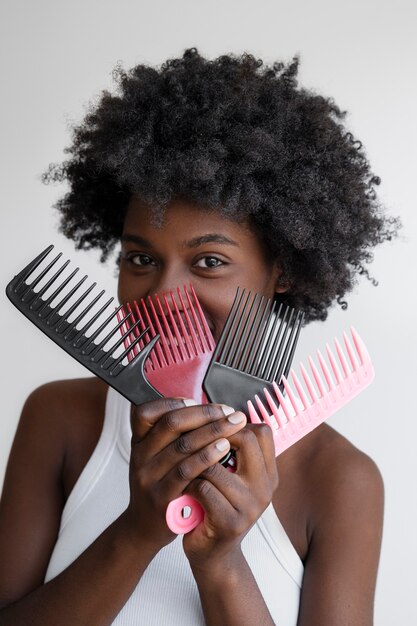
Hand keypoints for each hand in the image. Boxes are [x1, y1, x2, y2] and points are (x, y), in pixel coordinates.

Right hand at [122, 398, 247, 551]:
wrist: (143, 528)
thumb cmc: (158, 485)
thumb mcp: (155, 456)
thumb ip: (172, 434)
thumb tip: (205, 408)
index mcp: (138, 442)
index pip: (146, 411)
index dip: (172, 402)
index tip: (197, 400)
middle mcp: (140, 457)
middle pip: (171, 424)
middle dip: (204, 413)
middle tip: (229, 412)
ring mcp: (149, 477)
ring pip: (182, 446)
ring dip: (212, 431)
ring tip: (234, 425)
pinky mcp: (161, 498)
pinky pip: (186, 472)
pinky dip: (207, 456)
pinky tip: (224, 448)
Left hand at [182, 422, 278, 571]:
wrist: (213, 554)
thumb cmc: (215, 507)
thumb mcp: (230, 477)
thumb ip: (231, 451)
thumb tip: (216, 412)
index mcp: (267, 472)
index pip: (261, 431)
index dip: (234, 423)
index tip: (212, 424)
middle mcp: (265, 487)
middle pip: (244, 439)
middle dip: (212, 436)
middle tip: (194, 440)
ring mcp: (251, 506)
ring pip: (215, 465)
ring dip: (194, 463)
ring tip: (184, 466)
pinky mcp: (231, 522)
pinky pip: (203, 488)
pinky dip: (188, 485)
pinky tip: (184, 489)